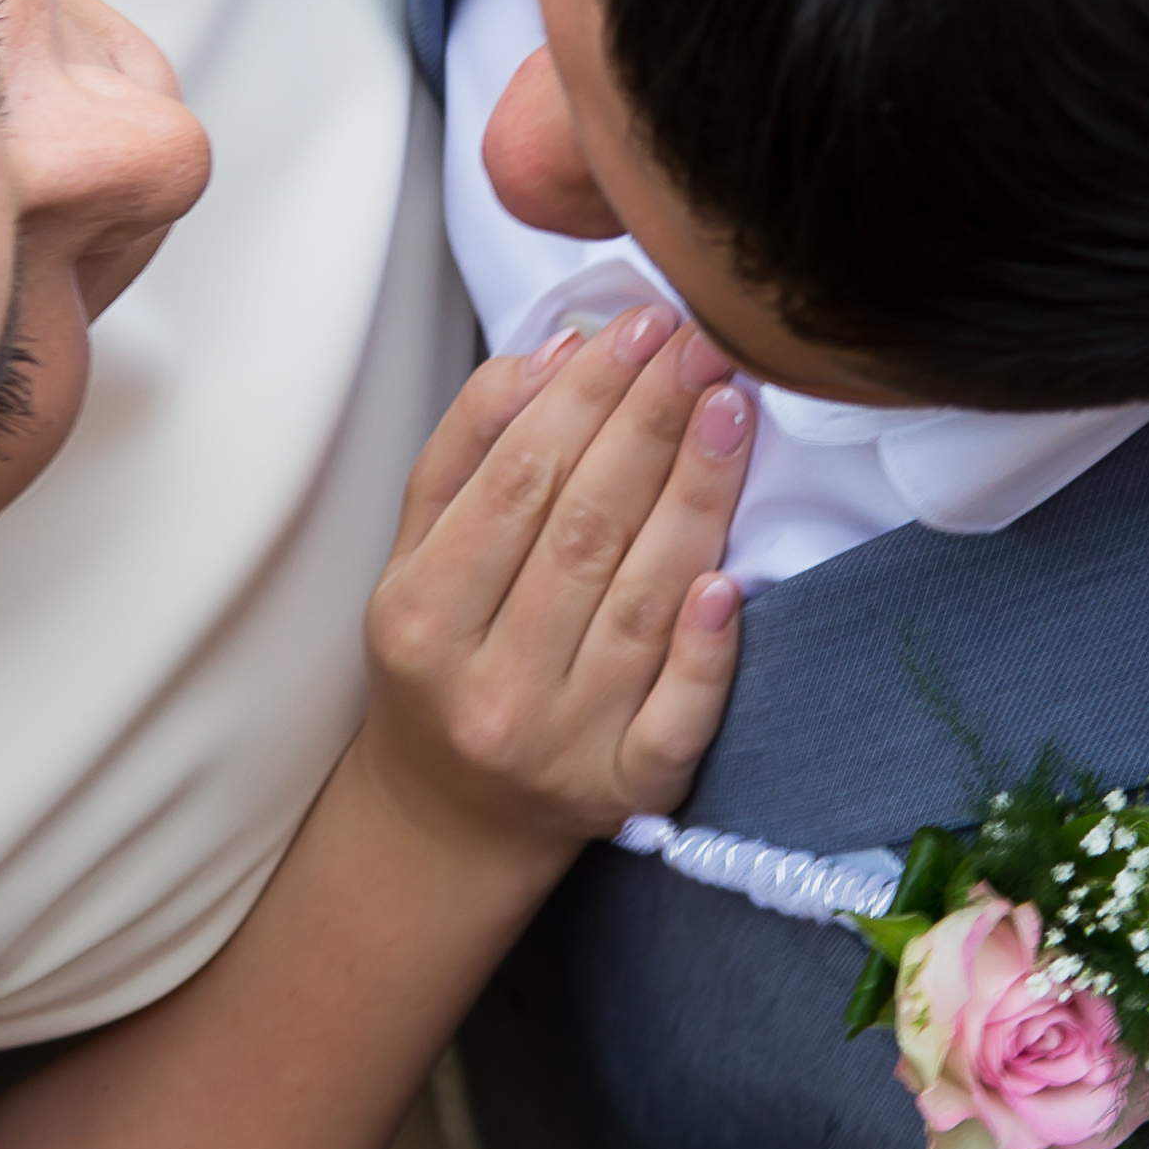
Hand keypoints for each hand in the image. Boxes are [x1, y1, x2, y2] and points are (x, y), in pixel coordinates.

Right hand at [358, 304, 752, 852]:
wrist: (453, 821)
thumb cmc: (444, 662)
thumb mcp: (416, 555)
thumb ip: (469, 449)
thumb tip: (556, 354)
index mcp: (421, 617)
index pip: (516, 483)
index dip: (584, 397)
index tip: (639, 327)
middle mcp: (488, 686)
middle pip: (583, 532)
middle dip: (649, 424)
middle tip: (701, 343)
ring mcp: (562, 745)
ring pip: (638, 603)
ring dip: (694, 498)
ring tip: (731, 407)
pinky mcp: (626, 793)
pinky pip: (675, 720)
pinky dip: (704, 651)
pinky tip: (732, 580)